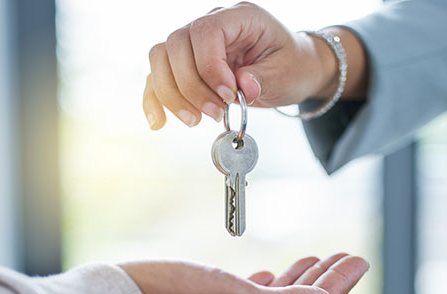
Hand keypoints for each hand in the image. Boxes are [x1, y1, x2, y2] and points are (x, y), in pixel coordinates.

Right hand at [143, 2, 367, 128]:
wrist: (291, 69)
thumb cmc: (290, 66)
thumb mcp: (286, 73)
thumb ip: (264, 78)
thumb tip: (242, 87)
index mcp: (239, 17)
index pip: (206, 31)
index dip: (210, 66)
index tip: (228, 95)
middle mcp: (212, 24)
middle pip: (176, 45)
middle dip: (191, 86)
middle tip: (214, 113)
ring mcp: (194, 44)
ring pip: (161, 60)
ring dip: (172, 95)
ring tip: (195, 120)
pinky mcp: (186, 66)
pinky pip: (158, 77)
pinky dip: (155, 100)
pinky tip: (159, 123)